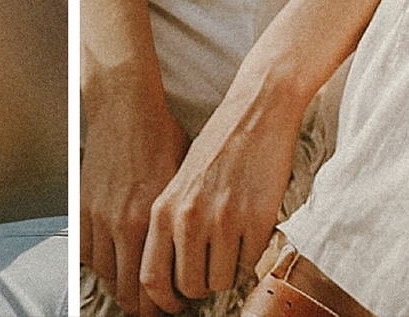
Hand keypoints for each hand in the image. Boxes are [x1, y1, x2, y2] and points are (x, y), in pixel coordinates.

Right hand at [81, 95, 190, 314]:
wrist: (126, 109)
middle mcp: (121, 224)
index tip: (173, 306)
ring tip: (136, 282)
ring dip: (121, 283)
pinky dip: (98, 261)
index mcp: (152, 221)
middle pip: (127, 290)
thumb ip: (188, 222)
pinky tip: (113, 257)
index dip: (163, 305)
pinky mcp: (80, 207)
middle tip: (154, 306)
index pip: (153, 286)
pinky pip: (85, 252)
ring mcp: (97, 217)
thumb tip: (206, 252)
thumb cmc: (161, 139)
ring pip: (105, 274)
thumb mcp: (186, 182)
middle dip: (142, 304)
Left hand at [138, 81, 300, 314]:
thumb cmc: (217, 144)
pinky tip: (247, 237)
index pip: (151, 277)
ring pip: (220, 281)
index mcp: (164, 209)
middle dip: (199, 288)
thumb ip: (170, 224)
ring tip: (229, 251)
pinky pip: (249, 264)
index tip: (173, 305)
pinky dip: (248, 260)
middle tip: (208, 275)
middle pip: (188, 286)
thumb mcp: (179, 182)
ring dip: (225, 275)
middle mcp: (189, 218)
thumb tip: (171, 271)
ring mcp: (224, 221)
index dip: (162, 300)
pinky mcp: (257, 220)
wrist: (256, 111)